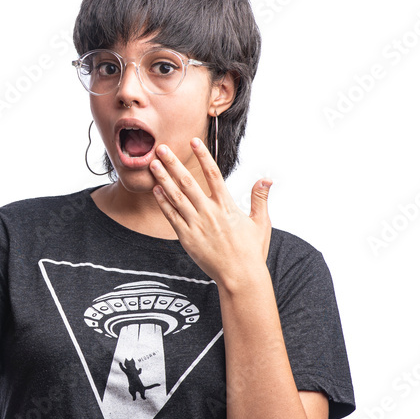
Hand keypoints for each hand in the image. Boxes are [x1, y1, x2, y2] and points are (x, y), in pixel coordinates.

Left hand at [149, 137, 271, 287]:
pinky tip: (155, 189)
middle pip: (188, 182)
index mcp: (227, 206)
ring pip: (176, 197)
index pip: (213, 174)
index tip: (193, 142)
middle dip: (173, 163)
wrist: (239, 276)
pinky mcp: (186, 237)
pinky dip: (163, 202)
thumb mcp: (261, 223)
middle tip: (161, 148)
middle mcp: (210, 213)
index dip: (203, 156)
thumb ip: (260, 199)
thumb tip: (266, 179)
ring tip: (153, 164)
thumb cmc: (251, 251)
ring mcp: (196, 225)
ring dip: (163, 179)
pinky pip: (171, 216)